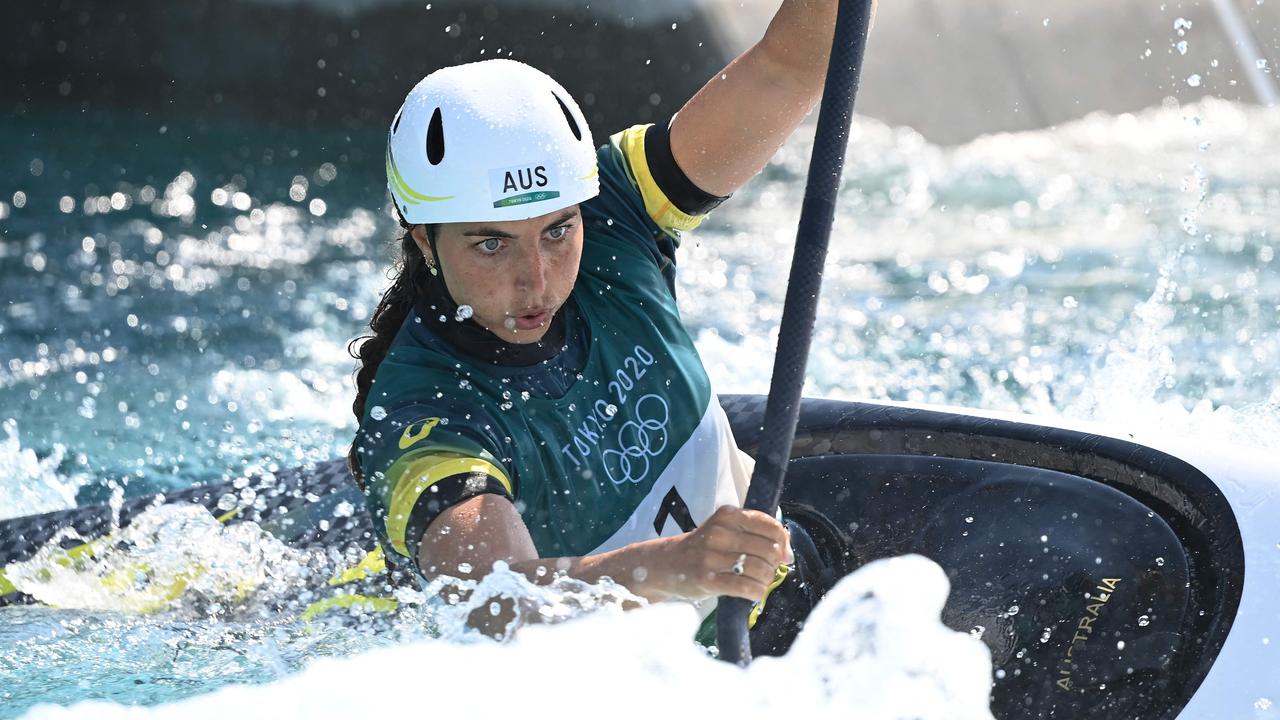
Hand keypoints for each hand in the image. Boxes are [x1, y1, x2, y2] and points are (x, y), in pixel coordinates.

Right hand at [656, 506, 791, 602]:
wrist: (666, 564)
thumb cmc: (703, 548)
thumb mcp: (724, 530)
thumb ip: (755, 534)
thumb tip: (787, 554)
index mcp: (727, 515)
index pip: (769, 525)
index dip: (783, 542)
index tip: (783, 554)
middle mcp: (719, 533)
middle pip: (768, 549)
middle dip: (775, 564)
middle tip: (768, 571)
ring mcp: (711, 557)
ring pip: (759, 569)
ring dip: (766, 580)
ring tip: (760, 582)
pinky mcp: (708, 580)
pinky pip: (746, 587)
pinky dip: (757, 592)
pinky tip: (754, 593)